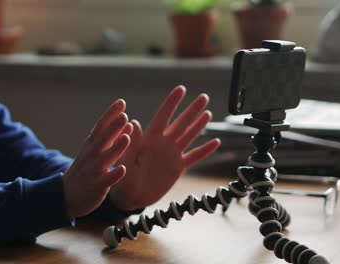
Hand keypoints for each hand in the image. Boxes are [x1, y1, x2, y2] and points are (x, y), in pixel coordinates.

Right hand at [62, 99, 132, 217]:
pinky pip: (106, 180)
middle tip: (124, 115)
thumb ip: (111, 137)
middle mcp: (91, 155)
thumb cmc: (85, 169)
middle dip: (113, 127)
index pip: (101, 126)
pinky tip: (123, 169)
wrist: (66, 196)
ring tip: (127, 138)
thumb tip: (126, 121)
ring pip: (105, 158)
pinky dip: (114, 175)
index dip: (110, 114)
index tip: (121, 102)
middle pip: (102, 138)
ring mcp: (93, 170)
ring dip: (115, 148)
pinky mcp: (96, 186)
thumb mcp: (94, 150)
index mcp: (92, 144)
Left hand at [109, 86, 220, 210]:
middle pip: (181, 123)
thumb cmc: (123, 177)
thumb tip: (132, 122)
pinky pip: (194, 157)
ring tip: (208, 113)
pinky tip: (216, 142)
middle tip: (204, 97)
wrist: (131, 197)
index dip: (172, 102)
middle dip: (192, 110)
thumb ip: (131, 143)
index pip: (163, 116)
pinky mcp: (178, 168)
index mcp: (149, 138)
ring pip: (189, 136)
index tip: (181, 89)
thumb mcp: (125, 159)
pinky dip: (205, 151)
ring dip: (199, 125)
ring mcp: (172, 154)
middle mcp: (163, 143)